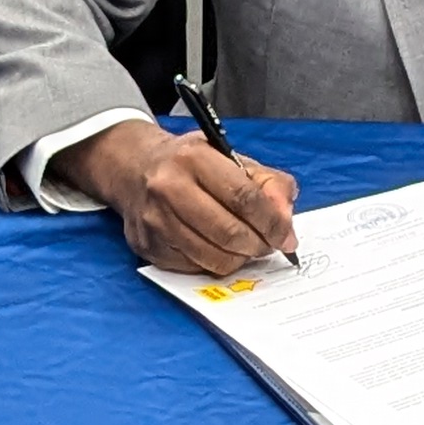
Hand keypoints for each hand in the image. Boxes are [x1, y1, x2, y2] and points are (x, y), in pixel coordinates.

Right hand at [65, 120, 300, 275]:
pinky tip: (219, 250)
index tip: (287, 237)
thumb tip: (285, 218)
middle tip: (270, 246)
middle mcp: (169, 187)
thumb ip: (267, 182)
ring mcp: (155, 220)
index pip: (243, 197)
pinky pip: (194, 268)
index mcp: (193, 157)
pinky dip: (215, 264)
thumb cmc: (191, 164)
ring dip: (239, 258)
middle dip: (258, 244)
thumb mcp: (230, 158)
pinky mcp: (148, 246)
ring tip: (247, 248)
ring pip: (212, 256)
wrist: (136, 169)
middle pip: (228, 231)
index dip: (272, 221)